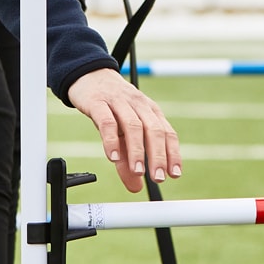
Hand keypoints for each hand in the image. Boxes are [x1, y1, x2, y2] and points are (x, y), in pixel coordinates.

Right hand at [67, 68, 181, 192]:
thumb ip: (129, 161)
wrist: (88, 75)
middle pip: (154, 131)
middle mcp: (139, 106)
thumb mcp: (122, 133)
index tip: (175, 174)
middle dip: (158, 156)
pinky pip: (107, 121)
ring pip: (133, 126)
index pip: (168, 133)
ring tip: (138, 171)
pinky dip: (111, 140)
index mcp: (151, 112)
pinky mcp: (98, 102)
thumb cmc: (110, 107)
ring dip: (137, 151)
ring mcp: (119, 102)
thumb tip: (136, 187)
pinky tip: (113, 157)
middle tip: (159, 178)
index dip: (173, 154)